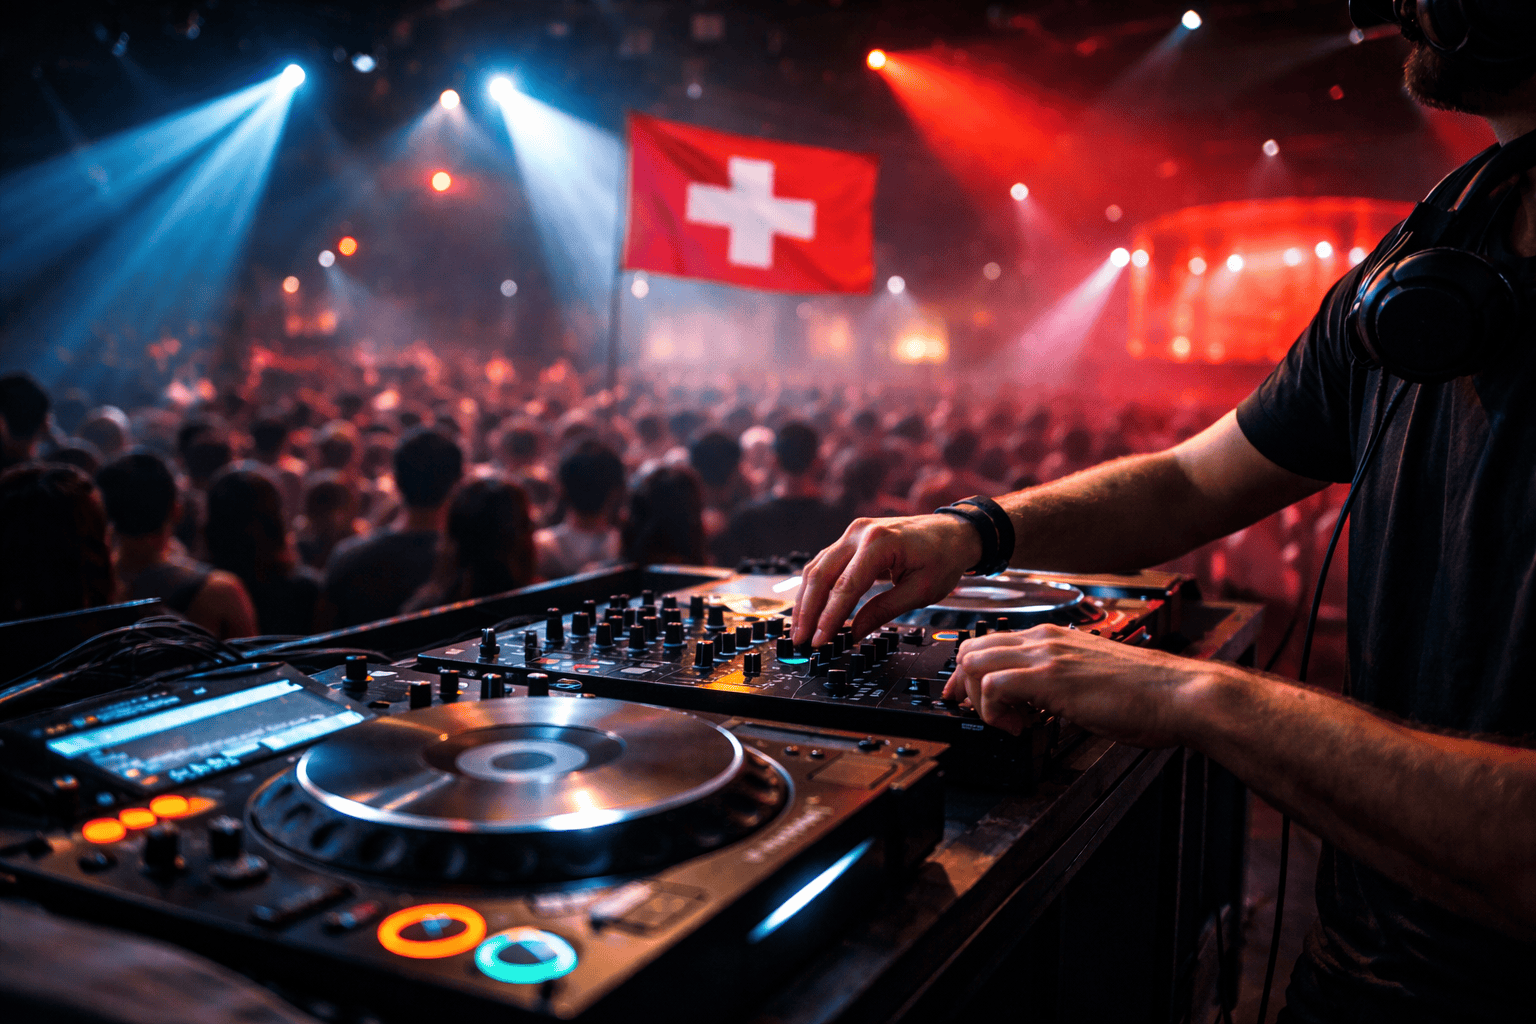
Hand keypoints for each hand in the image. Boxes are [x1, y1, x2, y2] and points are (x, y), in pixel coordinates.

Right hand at [792, 514, 982, 646]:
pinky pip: (825, 562)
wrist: (954, 531)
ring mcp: (853, 532)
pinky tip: (810, 607)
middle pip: (822, 574)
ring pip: (817, 567)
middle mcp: (860, 532)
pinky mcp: (851, 538)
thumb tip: (854, 633)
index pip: (846, 586)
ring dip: (806, 599)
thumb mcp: (920, 591)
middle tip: (800, 639)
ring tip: (800, 628)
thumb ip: (884, 611)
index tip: (819, 640)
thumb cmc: (943, 557)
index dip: (829, 617)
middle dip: (808, 610)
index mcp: (880, 542)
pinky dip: (815, 586)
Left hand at [942, 625, 1211, 746]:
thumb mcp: (1090, 680)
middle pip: (972, 648)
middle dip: (965, 686)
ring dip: (979, 699)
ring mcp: (1046, 656)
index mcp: (1054, 638)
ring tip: (1008, 723)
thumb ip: (1061, 684)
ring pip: (974, 661)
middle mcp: (1045, 640)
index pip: (991, 643)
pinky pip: (993, 685)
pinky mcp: (1051, 678)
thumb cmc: (1147, 694)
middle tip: (982, 716)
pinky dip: (994, 711)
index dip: (972, 674)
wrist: (1179, 694)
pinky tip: (1019, 727)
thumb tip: (1039, 704)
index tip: (971, 700)